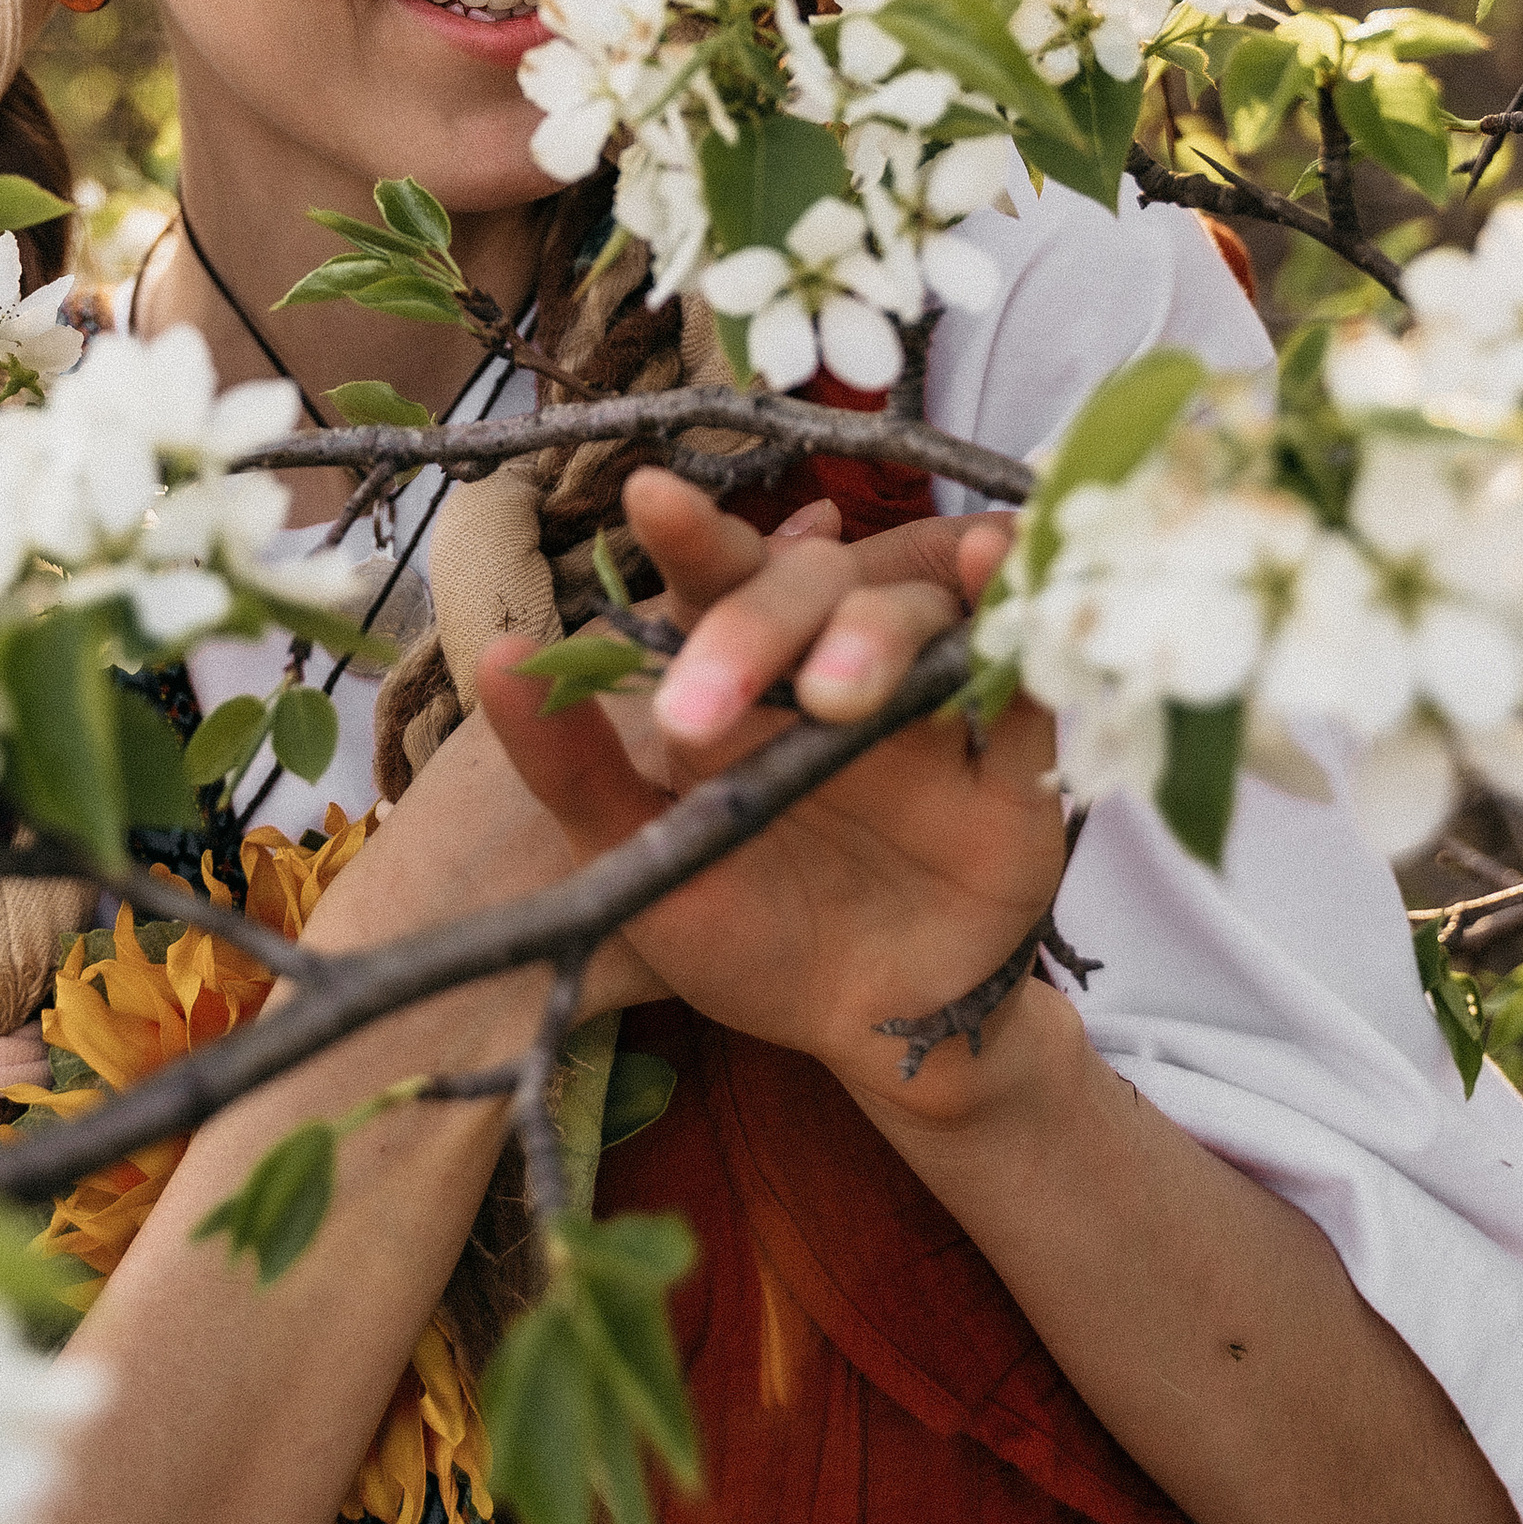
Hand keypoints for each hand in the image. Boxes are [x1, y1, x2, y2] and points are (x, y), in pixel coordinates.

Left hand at [478, 468, 1061, 1116]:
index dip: (690, 535)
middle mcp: (838, 659)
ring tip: (834, 699)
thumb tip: (493, 658)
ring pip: (916, 613)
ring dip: (874, 635)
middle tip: (702, 714)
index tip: (648, 498)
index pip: (717, 580)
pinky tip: (1000, 566)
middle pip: (815, 586)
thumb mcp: (639, 859)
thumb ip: (571, 766)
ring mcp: (931, 699)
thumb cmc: (745, 928)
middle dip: (760, 626)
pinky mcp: (1014, 753)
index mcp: (748, 671)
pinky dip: (1019, 610)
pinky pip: (1029, 662)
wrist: (863, 1025)